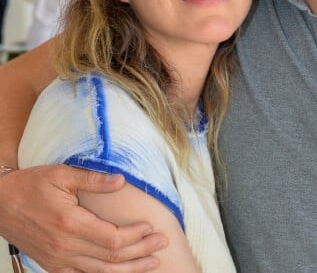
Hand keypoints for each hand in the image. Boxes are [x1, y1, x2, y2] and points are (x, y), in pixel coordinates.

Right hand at [0, 165, 167, 271]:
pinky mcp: (52, 265)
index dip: (136, 236)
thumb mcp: (62, 175)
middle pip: (111, 258)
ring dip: (129, 270)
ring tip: (151, 264)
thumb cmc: (31, 185)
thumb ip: (94, 179)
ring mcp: (58, 260)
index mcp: (70, 225)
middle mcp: (65, 248)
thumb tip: (122, 180)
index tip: (152, 227)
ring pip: (100, 272)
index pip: (113, 239)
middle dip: (141, 253)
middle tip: (162, 245)